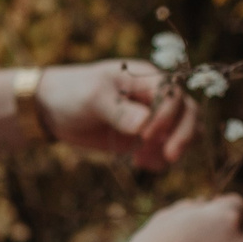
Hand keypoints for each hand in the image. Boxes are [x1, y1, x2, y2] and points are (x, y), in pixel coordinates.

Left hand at [40, 59, 196, 169]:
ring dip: (175, 147)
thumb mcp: (92, 97)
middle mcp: (156, 95)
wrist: (54, 109)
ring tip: (145, 160)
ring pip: (185, 130)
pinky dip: (161, 159)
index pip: (174, 95)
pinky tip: (140, 163)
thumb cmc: (73, 93)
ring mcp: (153, 117)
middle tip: (169, 157)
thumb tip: (144, 124)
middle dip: (184, 134)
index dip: (167, 116)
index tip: (145, 134)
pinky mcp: (145, 136)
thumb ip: (117, 109)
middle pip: (189, 112)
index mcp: (146, 78)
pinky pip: (167, 148)